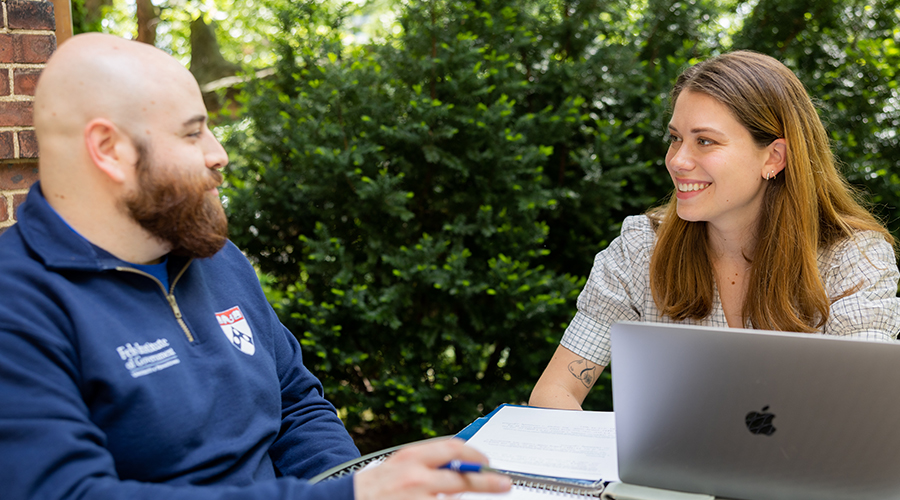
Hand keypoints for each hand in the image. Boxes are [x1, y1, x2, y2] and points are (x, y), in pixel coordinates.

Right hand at [353, 438, 511, 499]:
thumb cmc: (374, 486)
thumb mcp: (399, 465)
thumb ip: (427, 464)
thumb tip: (459, 467)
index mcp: (411, 456)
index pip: (452, 448)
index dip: (475, 454)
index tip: (487, 461)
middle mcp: (415, 477)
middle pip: (462, 480)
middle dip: (487, 482)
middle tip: (505, 484)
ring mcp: (416, 499)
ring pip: (455, 499)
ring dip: (469, 499)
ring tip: (485, 499)